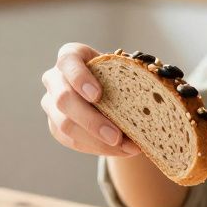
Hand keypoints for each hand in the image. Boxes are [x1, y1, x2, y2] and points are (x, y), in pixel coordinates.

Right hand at [40, 43, 140, 157]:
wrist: (107, 91)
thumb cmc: (118, 76)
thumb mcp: (123, 70)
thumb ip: (132, 77)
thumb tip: (155, 97)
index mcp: (70, 56)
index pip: (68, 62)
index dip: (80, 78)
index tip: (98, 95)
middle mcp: (55, 78)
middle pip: (64, 100)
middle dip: (92, 121)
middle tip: (116, 136)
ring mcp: (51, 103)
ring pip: (65, 125)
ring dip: (97, 141)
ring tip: (126, 147)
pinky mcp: (55, 125)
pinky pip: (71, 140)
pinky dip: (97, 147)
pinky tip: (119, 150)